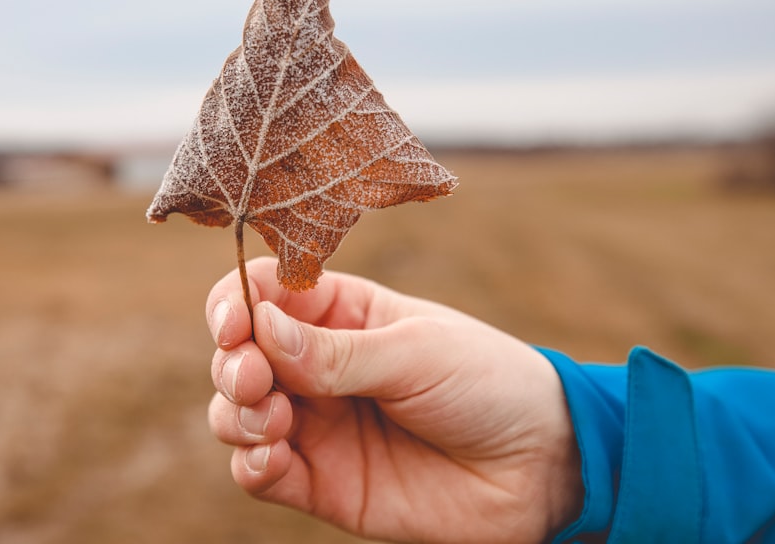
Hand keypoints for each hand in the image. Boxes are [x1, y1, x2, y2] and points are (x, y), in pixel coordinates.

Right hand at [206, 257, 582, 543]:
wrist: (541, 467)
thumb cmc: (487, 384)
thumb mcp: (415, 351)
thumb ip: (335, 351)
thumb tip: (258, 328)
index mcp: (340, 313)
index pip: (263, 293)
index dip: (234, 302)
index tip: (235, 323)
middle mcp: (318, 366)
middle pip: (238, 354)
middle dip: (233, 364)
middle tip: (256, 379)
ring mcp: (317, 424)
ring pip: (236, 414)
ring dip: (236, 414)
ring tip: (275, 419)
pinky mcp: (321, 482)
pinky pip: (259, 473)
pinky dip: (250, 464)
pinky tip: (274, 457)